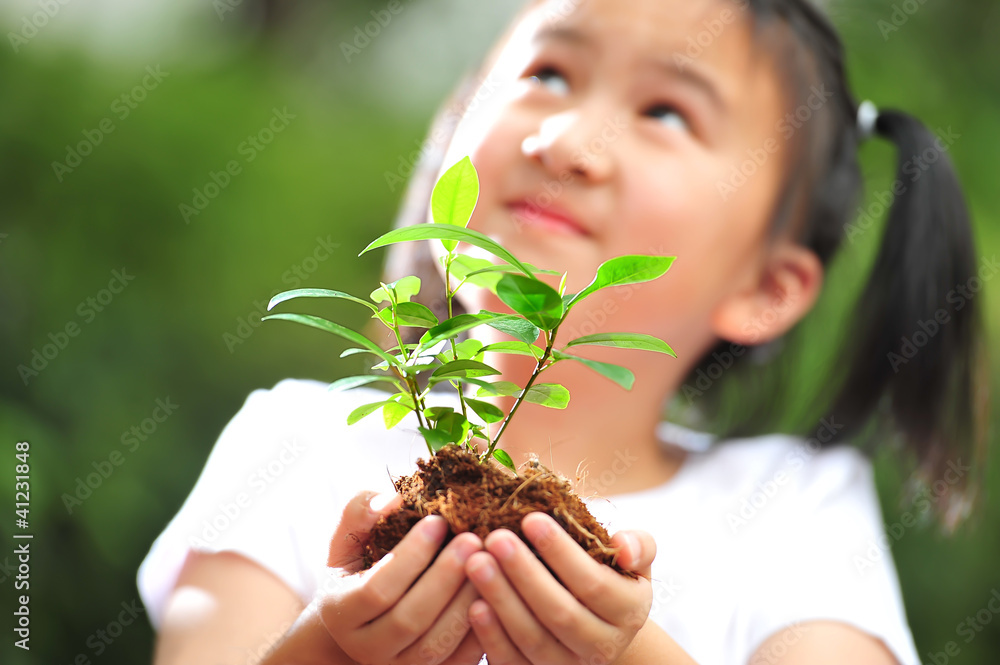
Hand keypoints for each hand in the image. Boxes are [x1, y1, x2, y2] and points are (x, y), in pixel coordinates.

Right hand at [318, 490, 486, 664]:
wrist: (367, 622)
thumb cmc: (361, 568)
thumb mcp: (349, 540)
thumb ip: (360, 512)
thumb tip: (391, 499)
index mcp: (341, 612)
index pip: (376, 589)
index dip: (410, 555)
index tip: (438, 520)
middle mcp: (367, 648)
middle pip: (410, 619)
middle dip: (445, 576)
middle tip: (473, 538)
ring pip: (438, 644)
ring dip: (467, 601)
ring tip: (490, 561)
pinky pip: (461, 660)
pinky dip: (482, 627)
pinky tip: (497, 590)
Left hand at [465, 512, 654, 664]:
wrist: (595, 628)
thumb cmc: (608, 577)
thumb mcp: (632, 561)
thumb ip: (639, 546)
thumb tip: (624, 546)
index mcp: (629, 611)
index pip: (594, 583)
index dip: (562, 552)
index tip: (531, 518)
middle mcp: (602, 646)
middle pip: (561, 613)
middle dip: (525, 573)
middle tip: (495, 537)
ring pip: (533, 639)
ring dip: (503, 600)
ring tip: (477, 563)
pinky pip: (514, 663)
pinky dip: (492, 637)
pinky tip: (474, 606)